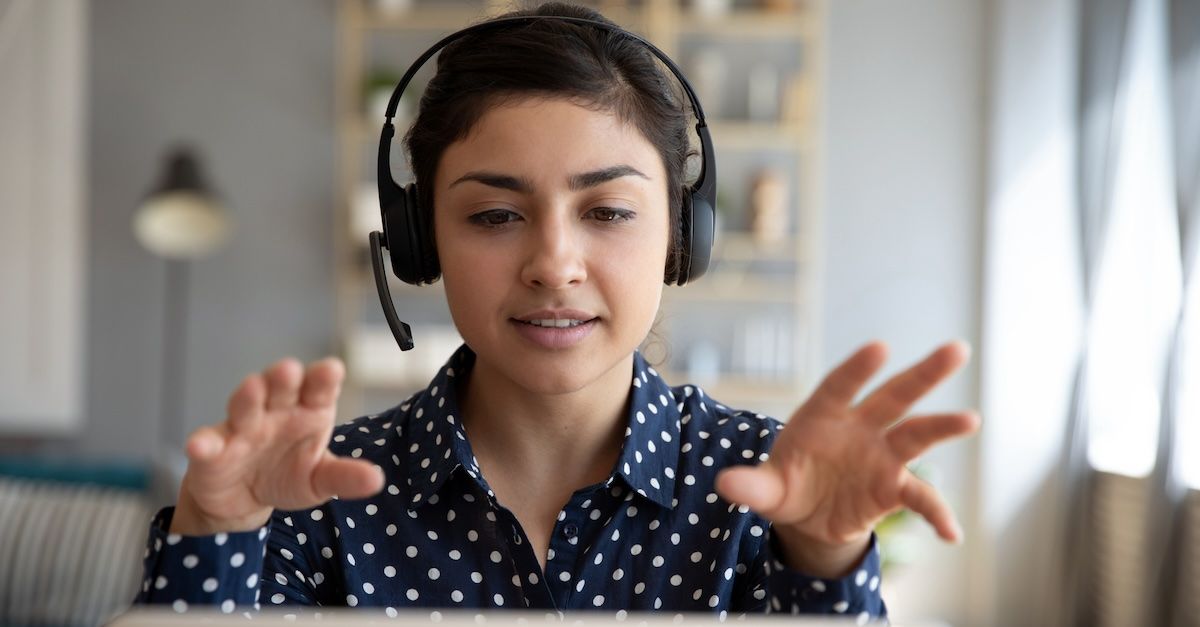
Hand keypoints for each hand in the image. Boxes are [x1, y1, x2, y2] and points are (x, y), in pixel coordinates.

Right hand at [170, 357, 384, 535]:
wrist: (245, 500)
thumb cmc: (289, 475)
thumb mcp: (321, 480)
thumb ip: (346, 477)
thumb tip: (377, 480)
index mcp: (309, 411)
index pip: (319, 388)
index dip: (324, 378)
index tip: (331, 370)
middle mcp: (276, 411)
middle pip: (281, 387)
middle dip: (284, 377)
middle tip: (290, 370)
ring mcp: (242, 427)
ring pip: (244, 406)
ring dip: (247, 396)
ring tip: (252, 388)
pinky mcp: (212, 450)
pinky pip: (207, 443)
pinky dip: (202, 443)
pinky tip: (200, 446)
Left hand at [714, 341, 978, 575]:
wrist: (807, 516)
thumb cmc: (785, 485)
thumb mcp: (765, 489)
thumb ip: (751, 486)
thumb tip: (725, 486)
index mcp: (822, 416)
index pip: (841, 386)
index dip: (858, 368)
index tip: (879, 347)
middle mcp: (859, 428)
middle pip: (894, 396)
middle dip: (923, 374)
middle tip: (957, 350)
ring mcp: (881, 456)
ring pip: (916, 436)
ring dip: (942, 427)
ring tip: (970, 419)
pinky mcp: (893, 487)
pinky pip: (920, 498)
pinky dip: (936, 514)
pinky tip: (951, 534)